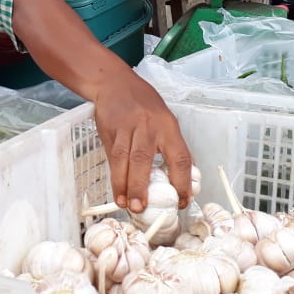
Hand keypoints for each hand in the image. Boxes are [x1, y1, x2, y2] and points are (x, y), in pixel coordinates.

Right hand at [92, 70, 193, 212]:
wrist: (114, 84)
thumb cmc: (143, 105)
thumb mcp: (164, 120)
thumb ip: (170, 146)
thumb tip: (180, 177)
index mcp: (168, 126)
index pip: (180, 156)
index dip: (182, 182)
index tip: (181, 202)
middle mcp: (148, 126)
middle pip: (145, 158)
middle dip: (143, 186)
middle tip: (142, 208)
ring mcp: (127, 128)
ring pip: (125, 159)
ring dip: (125, 185)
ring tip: (127, 205)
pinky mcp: (110, 130)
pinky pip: (112, 156)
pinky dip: (114, 176)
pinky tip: (117, 191)